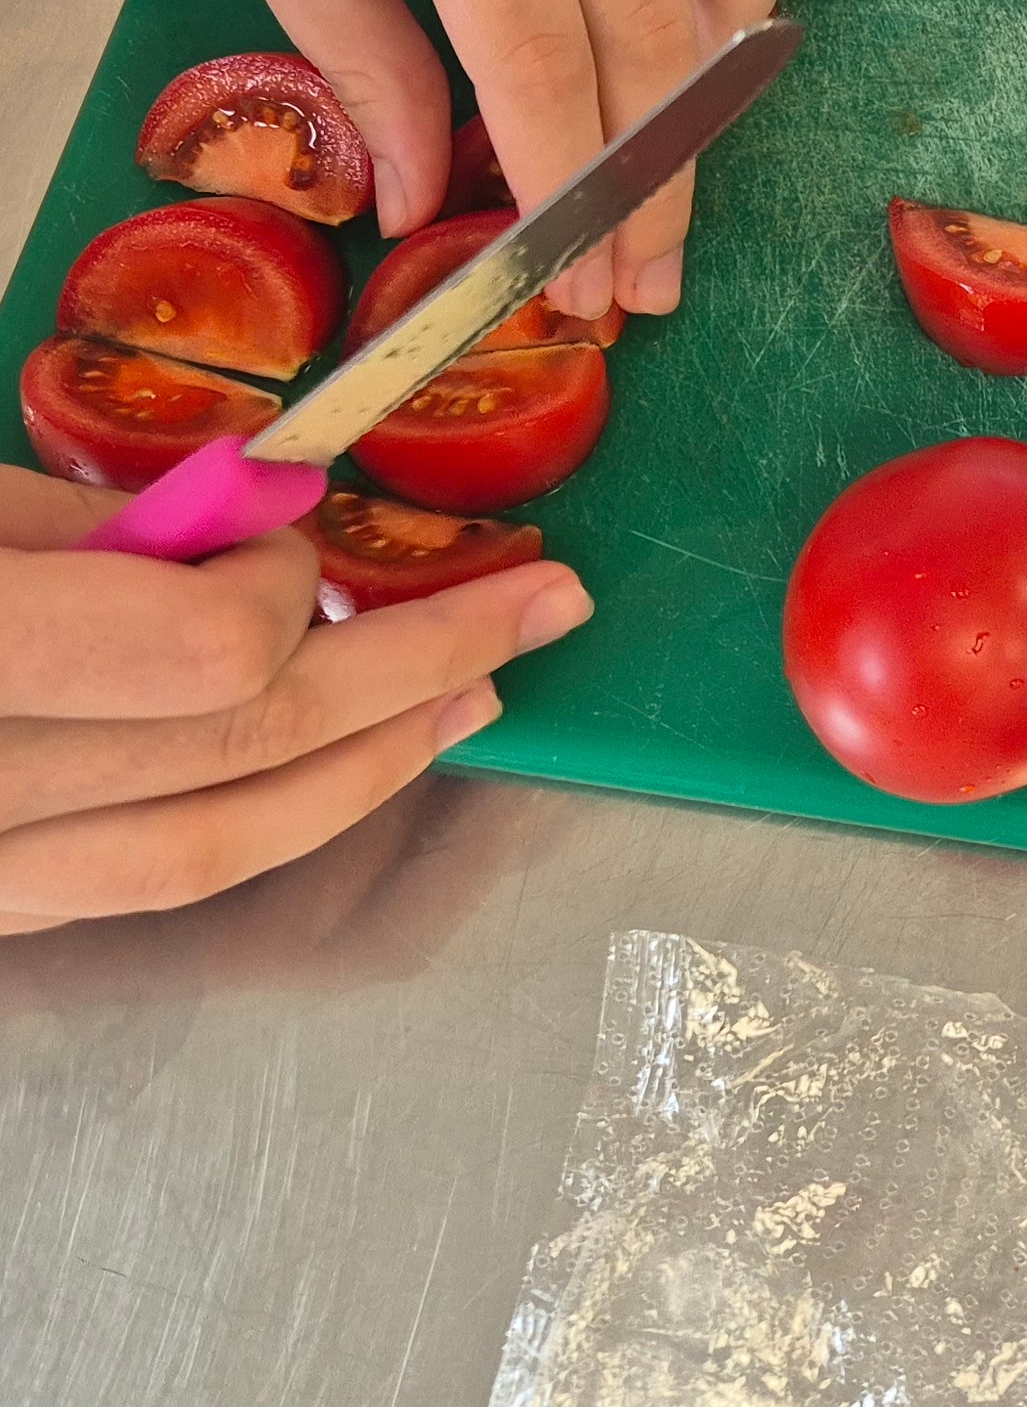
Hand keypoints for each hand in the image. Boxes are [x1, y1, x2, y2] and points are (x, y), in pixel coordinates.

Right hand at [0, 462, 587, 935]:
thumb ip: (106, 524)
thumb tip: (263, 516)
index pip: (219, 649)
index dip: (283, 580)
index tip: (294, 519)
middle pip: (251, 746)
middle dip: (422, 665)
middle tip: (541, 608)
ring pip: (206, 850)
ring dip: (365, 772)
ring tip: (471, 706)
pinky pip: (128, 889)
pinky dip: (245, 825)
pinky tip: (322, 776)